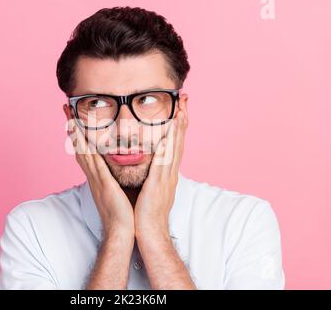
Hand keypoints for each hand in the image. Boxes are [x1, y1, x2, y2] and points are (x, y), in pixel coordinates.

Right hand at [68, 121, 134, 238]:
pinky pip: (93, 161)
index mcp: (98, 177)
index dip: (79, 135)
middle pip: (80, 147)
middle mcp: (93, 176)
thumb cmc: (123, 213)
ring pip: (83, 151)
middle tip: (66, 110)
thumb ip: (116, 178)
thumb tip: (120, 168)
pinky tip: (83, 135)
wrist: (123, 231)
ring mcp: (96, 179)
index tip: (74, 119)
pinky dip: (87, 147)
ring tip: (70, 116)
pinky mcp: (103, 183)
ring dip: (76, 133)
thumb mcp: (118, 190)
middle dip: (73, 128)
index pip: (86, 152)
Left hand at [134, 103, 187, 238]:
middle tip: (184, 100)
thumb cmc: (147, 210)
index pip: (175, 143)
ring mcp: (166, 178)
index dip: (178, 124)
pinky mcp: (158, 184)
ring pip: (174, 148)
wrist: (148, 231)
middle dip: (182, 119)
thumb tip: (148, 160)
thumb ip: (152, 172)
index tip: (180, 107)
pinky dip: (165, 149)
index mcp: (168, 172)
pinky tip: (166, 136)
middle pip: (179, 141)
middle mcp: (170, 172)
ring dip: (177, 128)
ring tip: (179, 110)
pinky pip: (162, 164)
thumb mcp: (152, 187)